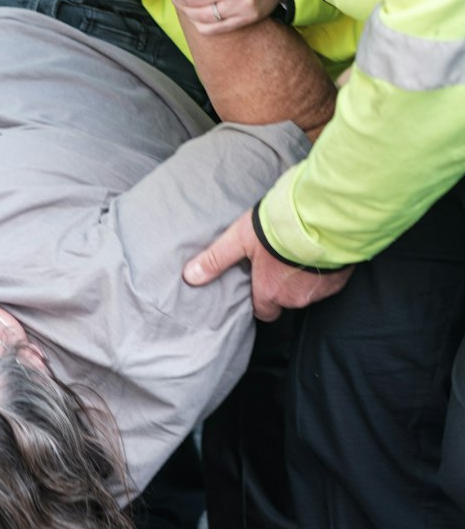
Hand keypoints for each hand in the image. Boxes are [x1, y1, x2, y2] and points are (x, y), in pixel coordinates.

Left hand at [183, 210, 353, 321]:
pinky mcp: (339, 280)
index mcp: (270, 292)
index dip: (259, 296)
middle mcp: (295, 298)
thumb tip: (190, 277)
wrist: (324, 218)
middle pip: (285, 300)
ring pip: (306, 291)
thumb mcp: (239, 239)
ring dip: (302, 276)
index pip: (262, 310)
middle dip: (281, 286)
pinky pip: (328, 282)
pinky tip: (316, 251)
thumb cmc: (280, 228)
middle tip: (277, 261)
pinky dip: (321, 270)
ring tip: (297, 252)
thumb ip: (216, 259)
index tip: (258, 279)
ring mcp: (320, 291)